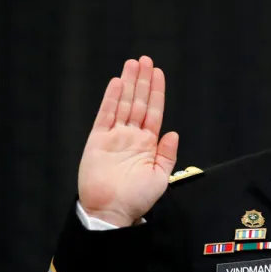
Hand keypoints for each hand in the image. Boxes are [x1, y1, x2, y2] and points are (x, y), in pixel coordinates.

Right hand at [77, 56, 178, 226]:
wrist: (112, 212)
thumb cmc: (137, 198)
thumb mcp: (160, 177)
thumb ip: (166, 154)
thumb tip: (173, 132)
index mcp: (147, 144)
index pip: (154, 112)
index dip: (156, 92)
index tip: (159, 73)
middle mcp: (131, 136)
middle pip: (139, 102)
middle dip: (143, 81)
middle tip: (146, 59)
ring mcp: (114, 136)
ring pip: (123, 104)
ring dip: (129, 83)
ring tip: (133, 63)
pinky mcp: (97, 140)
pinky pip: (105, 115)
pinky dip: (111, 99)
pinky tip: (117, 83)